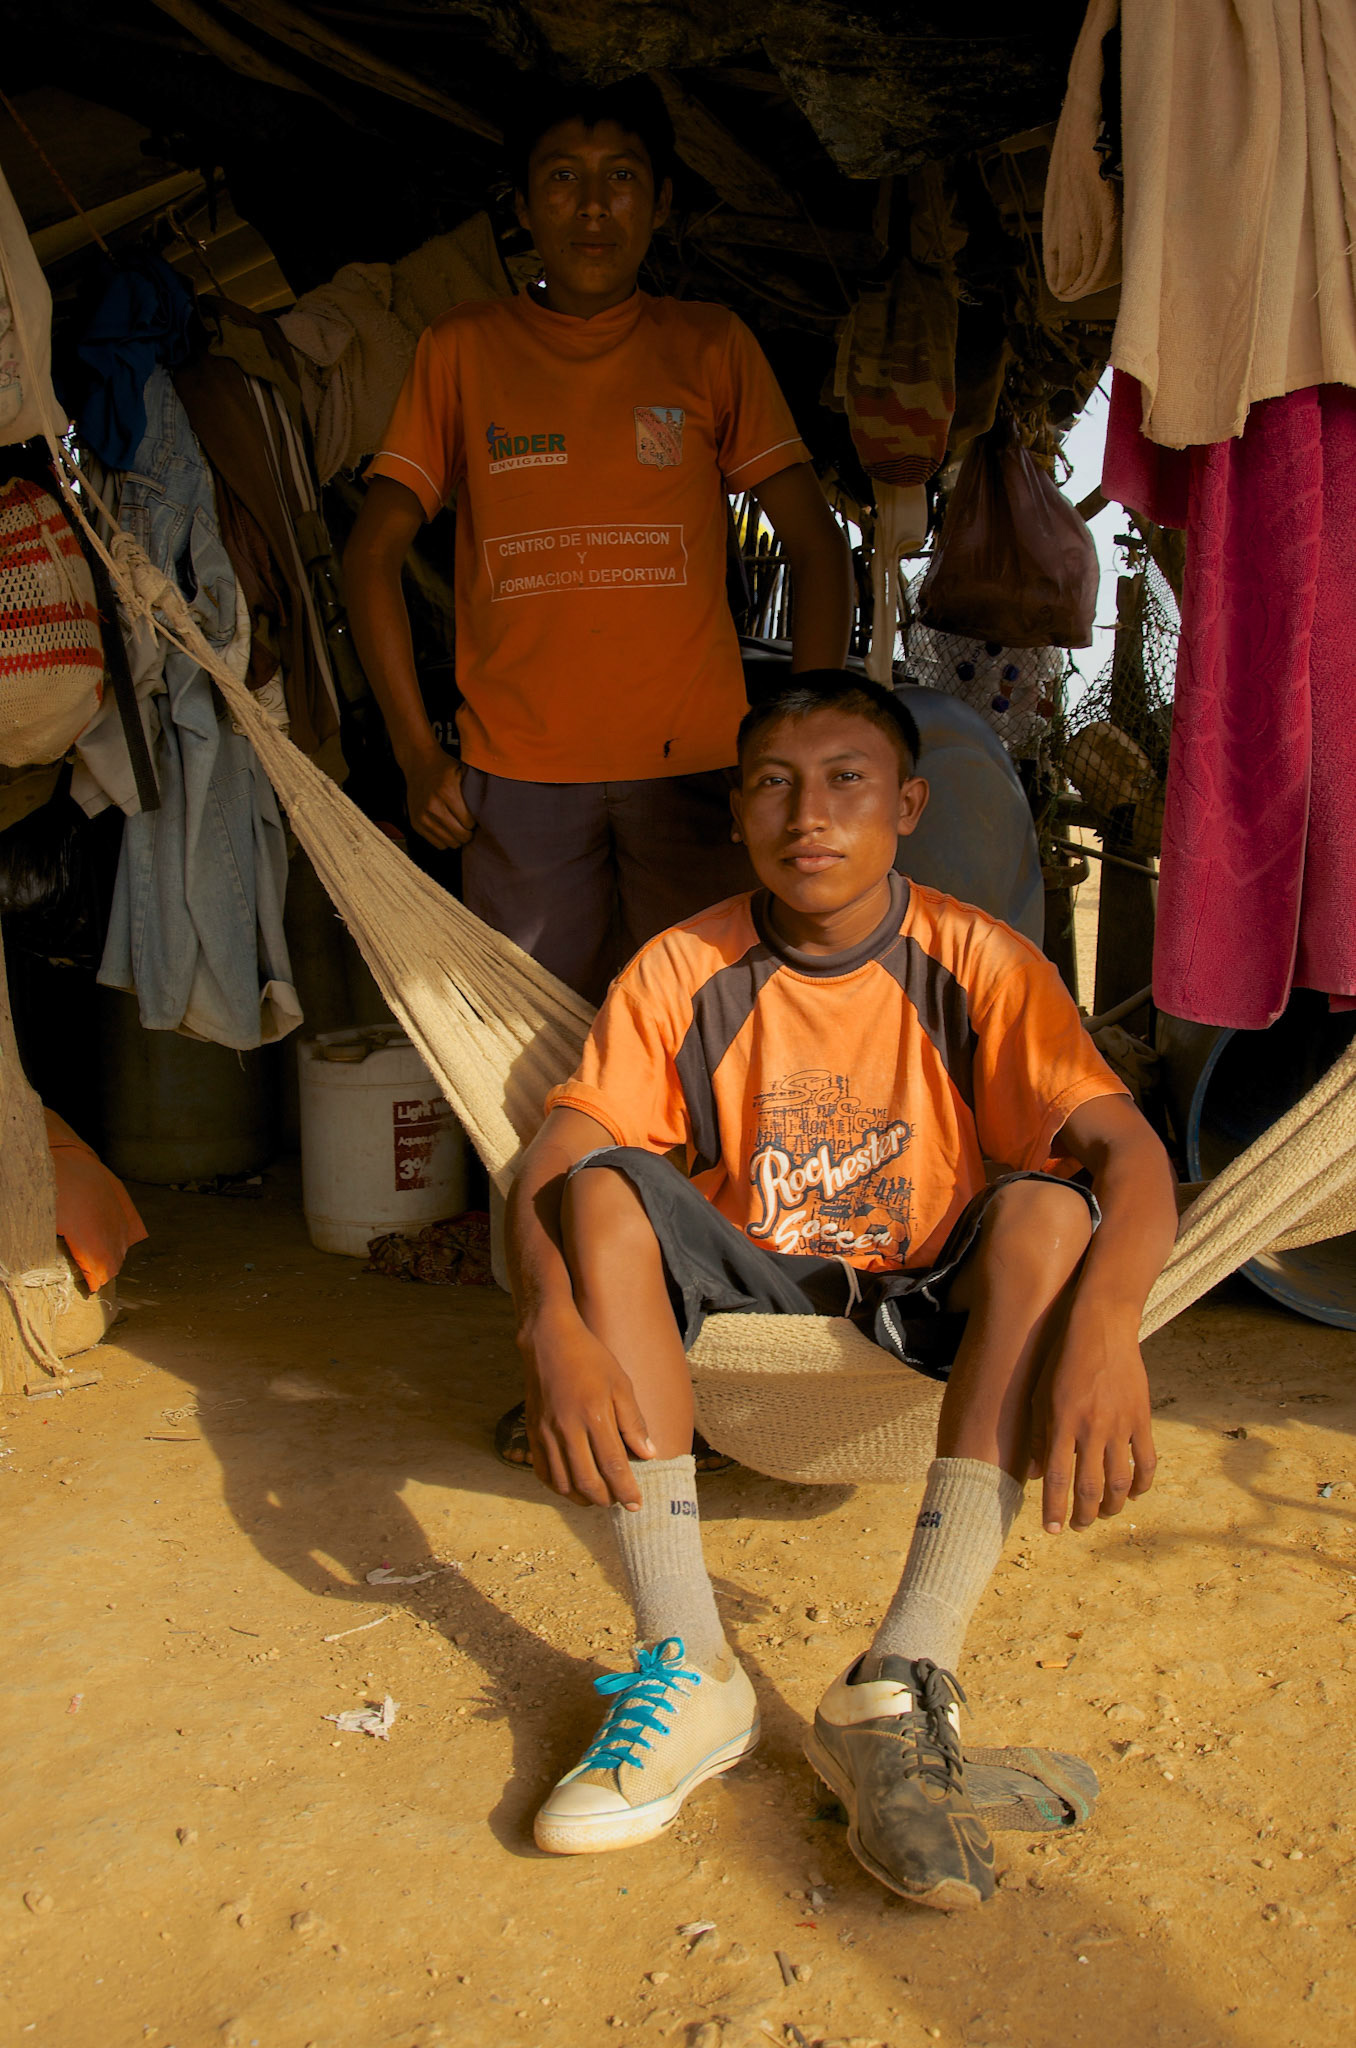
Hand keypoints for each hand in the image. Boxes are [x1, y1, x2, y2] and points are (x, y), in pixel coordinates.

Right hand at [404, 752, 473, 848]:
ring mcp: (422, 816)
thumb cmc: (445, 768)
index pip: (469, 822)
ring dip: (457, 838)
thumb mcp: (463, 772)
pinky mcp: (416, 823)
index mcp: (446, 792)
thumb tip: (493, 810)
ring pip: (449, 843)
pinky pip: (438, 844)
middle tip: (470, 826)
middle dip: (468, 833)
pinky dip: (445, 839)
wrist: (418, 763)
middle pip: (460, 835)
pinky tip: (448, 828)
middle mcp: (432, 806)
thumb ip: (476, 790)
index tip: (476, 817)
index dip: (475, 822)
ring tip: (459, 827)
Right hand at [519, 1311, 655, 1508]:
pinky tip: (573, 1485)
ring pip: (563, 1483)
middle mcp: (567, 1428)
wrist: (549, 1341)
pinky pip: (543, 1472)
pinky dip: (559, 1486)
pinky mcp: (532, 1433)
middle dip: (606, 1499)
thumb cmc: (590, 1359)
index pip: (613, 1465)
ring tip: (598, 1497)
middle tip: (619, 1502)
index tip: (637, 1504)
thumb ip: (633, 1422)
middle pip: (587, 1481)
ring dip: (582, 1497)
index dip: (626, 1489)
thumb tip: (648, 1454)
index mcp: (594, 1415)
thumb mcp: (620, 1384)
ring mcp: (546, 1433)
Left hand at [1029, 1306, 1156, 1533]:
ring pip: (1121, 1482)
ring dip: (1112, 1506)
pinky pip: (1147, 1461)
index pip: (1058, 1479)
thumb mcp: (1039, 1395)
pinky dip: (1142, 1483)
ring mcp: (1120, 1425)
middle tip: (1078, 1525)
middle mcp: (1091, 1428)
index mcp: (1061, 1423)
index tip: (1052, 1530)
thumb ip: (1040, 1436)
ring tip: (1103, 1513)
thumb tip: (1038, 1475)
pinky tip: (1134, 1494)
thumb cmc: (1062, 1360)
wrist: (1101, 1328)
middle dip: (1083, 1514)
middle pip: (1090, 1487)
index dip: (1054, 1509)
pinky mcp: (1142, 1419)